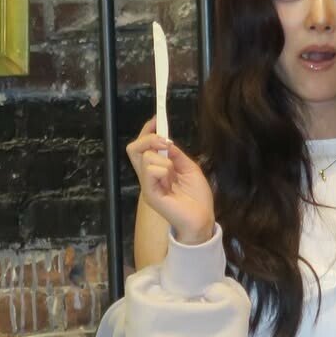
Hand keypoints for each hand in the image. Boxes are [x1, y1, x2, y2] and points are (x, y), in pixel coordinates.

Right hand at [126, 116, 214, 244]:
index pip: (143, 146)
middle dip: (149, 138)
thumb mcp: (189, 167)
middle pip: (133, 148)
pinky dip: (163, 170)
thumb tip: (166, 140)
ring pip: (145, 157)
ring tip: (174, 174)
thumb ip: (176, 154)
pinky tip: (171, 181)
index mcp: (157, 169)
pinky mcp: (150, 194)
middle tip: (166, 142)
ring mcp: (148, 185)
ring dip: (164, 160)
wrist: (202, 218)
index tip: (157, 118)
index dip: (147, 130)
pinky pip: (150, 171)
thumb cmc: (197, 196)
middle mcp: (148, 176)